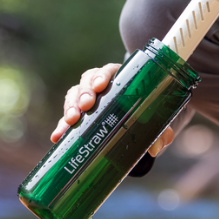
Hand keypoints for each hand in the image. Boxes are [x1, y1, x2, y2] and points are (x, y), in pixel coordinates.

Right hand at [51, 63, 175, 156]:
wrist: (138, 125)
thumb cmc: (148, 115)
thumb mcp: (157, 122)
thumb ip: (161, 132)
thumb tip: (156, 148)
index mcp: (121, 79)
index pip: (108, 71)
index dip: (102, 76)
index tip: (99, 86)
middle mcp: (101, 86)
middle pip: (87, 81)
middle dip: (84, 92)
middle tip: (86, 105)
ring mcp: (88, 99)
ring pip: (74, 96)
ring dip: (71, 107)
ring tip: (71, 121)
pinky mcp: (79, 115)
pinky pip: (67, 118)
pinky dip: (61, 127)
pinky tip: (57, 137)